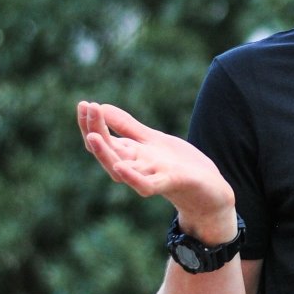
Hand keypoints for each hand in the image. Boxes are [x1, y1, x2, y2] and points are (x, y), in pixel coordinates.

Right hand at [77, 101, 235, 239]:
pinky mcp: (168, 184)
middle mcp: (135, 166)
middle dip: (95, 130)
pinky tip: (120, 167)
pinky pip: (145, 185)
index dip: (91, 123)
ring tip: (92, 136)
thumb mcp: (152, 139)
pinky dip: (132, 177)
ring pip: (120, 169)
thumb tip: (101, 107)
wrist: (210, 190)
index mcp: (131, 154)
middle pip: (107, 151)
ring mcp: (150, 176)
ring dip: (105, 154)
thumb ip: (128, 127)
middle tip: (86, 108)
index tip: (83, 103)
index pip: (103, 139)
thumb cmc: (179, 165)